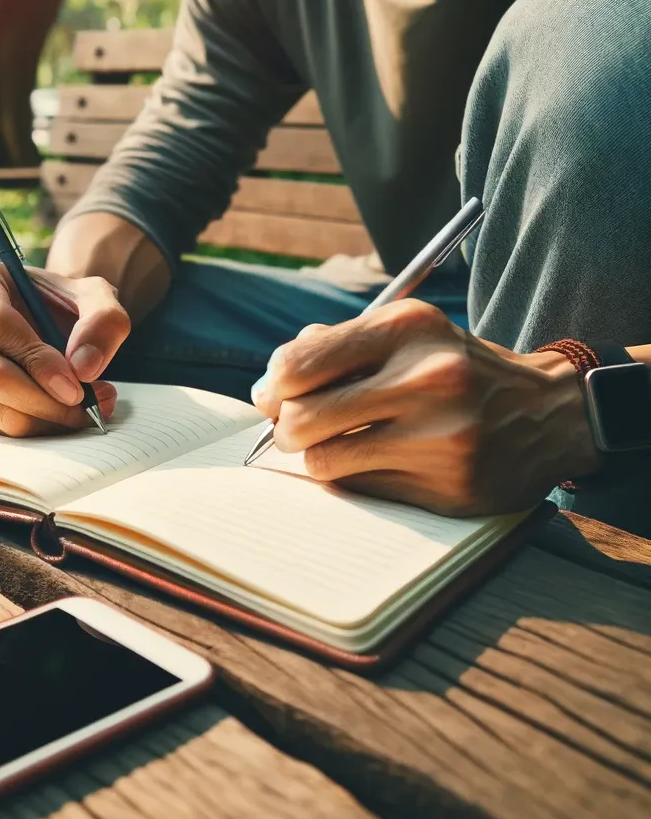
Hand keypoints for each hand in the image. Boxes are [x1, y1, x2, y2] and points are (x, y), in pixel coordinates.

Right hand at [0, 259, 129, 436]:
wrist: (43, 320)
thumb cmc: (63, 303)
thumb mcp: (94, 296)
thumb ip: (102, 320)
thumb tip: (84, 368)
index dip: (37, 361)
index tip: (76, 386)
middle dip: (45, 400)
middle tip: (87, 408)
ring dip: (46, 418)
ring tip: (86, 407)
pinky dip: (35, 427)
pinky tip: (63, 411)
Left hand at [253, 300, 600, 514]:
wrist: (548, 414)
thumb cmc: (455, 370)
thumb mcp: (406, 336)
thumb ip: (336, 347)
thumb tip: (271, 383)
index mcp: (408, 329)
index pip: (299, 363)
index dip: (272, 386)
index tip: (271, 396)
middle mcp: (427, 379)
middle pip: (302, 418)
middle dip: (284, 428)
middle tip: (291, 429)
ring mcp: (441, 437)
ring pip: (324, 461)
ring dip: (316, 456)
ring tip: (334, 445)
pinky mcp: (448, 486)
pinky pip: (360, 489)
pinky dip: (353, 478)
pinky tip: (375, 463)